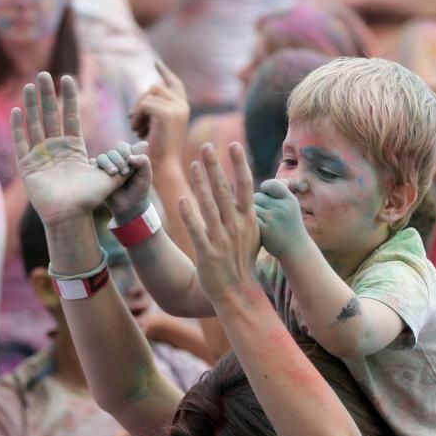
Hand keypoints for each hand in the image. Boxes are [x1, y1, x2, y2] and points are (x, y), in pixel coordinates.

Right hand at [11, 72, 132, 225]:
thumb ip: (127, 159)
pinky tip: (17, 110)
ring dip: (32, 104)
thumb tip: (147, 146)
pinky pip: (22, 142)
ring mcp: (40, 155)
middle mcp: (56, 148)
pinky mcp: (28, 165)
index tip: (69, 78)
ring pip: (35, 124)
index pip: (71, 117)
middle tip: (45, 73)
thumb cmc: (91, 199)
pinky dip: (19, 127)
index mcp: (74, 148)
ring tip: (32, 85)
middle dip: (48, 95)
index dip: (69, 98)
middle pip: (51, 115)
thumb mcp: (112, 175)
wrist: (72, 216)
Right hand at [94, 141, 153, 221]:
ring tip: (113, 173)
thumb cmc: (140, 190)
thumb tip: (130, 156)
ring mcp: (106, 168)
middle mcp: (116, 161)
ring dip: (107, 163)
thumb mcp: (146, 176)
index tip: (131, 162)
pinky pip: (92, 165)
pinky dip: (95, 166)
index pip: (123, 146)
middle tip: (125, 172)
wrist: (130, 207)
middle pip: (112, 152)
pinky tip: (99, 172)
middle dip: (118, 159)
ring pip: (102, 158)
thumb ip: (143, 162)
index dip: (125, 151)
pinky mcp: (97, 175)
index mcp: (128, 158)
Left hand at [130, 61, 190, 171]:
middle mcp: (183, 107)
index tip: (157, 63)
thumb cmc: (158, 154)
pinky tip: (137, 131)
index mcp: (183, 110)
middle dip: (141, 102)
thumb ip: (157, 111)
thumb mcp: (159, 128)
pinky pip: (145, 104)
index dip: (165, 73)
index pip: (175, 83)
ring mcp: (177, 109)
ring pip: (150, 93)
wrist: (163, 170)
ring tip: (137, 129)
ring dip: (138, 110)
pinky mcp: (167, 114)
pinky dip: (137, 117)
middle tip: (134, 122)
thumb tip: (146, 98)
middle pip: (156, 87)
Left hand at [178, 143, 261, 302]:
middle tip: (206, 146)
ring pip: (209, 206)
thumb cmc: (243, 261)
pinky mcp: (207, 253)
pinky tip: (182, 199)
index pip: (245, 186)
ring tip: (192, 164)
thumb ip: (248, 213)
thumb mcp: (253, 235)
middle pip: (225, 190)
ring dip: (201, 183)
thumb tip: (249, 191)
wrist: (238, 291)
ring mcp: (222, 239)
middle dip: (215, 166)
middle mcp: (237, 226)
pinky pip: (197, 229)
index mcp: (249, 220)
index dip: (239, 164)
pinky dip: (190, 214)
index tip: (234, 144)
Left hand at [254, 179, 311, 258]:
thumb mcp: (293, 207)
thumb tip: (281, 180)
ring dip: (253, 214)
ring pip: (252, 207)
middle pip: (258, 197)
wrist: (295, 250)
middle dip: (259, 204)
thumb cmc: (291, 226)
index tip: (269, 197)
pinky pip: (249, 218)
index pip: (270, 184)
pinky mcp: (263, 229)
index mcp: (290, 200)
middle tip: (267, 215)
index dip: (266, 189)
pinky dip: (251, 223)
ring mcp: (272, 219)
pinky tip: (258, 230)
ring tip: (263, 223)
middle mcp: (282, 207)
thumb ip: (285, 193)